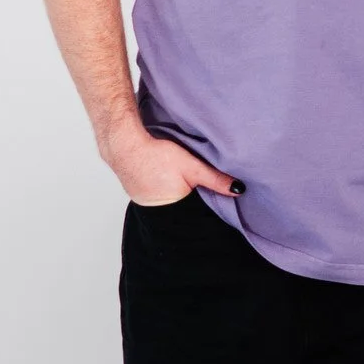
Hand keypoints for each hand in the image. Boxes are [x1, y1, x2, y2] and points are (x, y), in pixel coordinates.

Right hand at [102, 121, 242, 207]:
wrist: (125, 147)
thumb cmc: (157, 156)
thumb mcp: (192, 166)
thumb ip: (215, 179)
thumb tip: (239, 190)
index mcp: (176, 209)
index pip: (198, 216)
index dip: (208, 210)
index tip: (220, 208)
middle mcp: (160, 213)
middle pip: (185, 213)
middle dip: (195, 207)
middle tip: (203, 195)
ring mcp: (146, 206)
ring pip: (171, 207)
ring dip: (180, 200)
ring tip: (185, 188)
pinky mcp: (139, 197)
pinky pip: (158, 200)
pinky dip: (166, 193)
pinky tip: (168, 183)